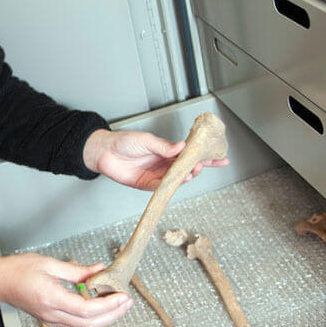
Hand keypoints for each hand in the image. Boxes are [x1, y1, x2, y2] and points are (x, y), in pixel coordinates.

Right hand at [0, 253, 132, 326]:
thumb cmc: (17, 270)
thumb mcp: (49, 263)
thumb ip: (77, 270)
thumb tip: (98, 270)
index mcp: (51, 298)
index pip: (86, 309)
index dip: (108, 305)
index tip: (122, 297)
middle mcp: (52, 313)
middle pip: (89, 324)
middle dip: (113, 315)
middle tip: (127, 302)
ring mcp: (51, 319)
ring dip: (105, 318)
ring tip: (118, 304)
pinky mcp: (51, 318)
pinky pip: (76, 324)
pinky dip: (93, 318)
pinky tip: (100, 307)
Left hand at [82, 129, 228, 190]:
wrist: (104, 152)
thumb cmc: (124, 142)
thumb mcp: (146, 140)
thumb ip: (164, 146)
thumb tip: (181, 147)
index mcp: (167, 151)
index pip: (190, 154)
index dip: (205, 156)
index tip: (221, 157)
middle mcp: (164, 164)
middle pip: (187, 168)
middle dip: (198, 167)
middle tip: (204, 164)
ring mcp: (157, 175)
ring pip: (177, 178)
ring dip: (186, 176)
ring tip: (192, 171)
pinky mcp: (147, 184)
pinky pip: (163, 186)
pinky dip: (172, 184)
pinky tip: (179, 179)